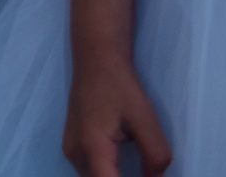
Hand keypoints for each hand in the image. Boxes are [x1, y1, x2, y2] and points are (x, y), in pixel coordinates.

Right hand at [62, 55, 170, 176]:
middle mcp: (75, 152)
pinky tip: (123, 170)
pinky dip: (106, 175)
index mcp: (92, 146)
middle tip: (146, 173)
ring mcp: (69, 149)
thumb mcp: (146, 120)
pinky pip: (89, 172)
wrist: (95, 59)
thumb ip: (155, 156)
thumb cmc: (120, 86)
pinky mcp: (72, 145)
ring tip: (138, 172)